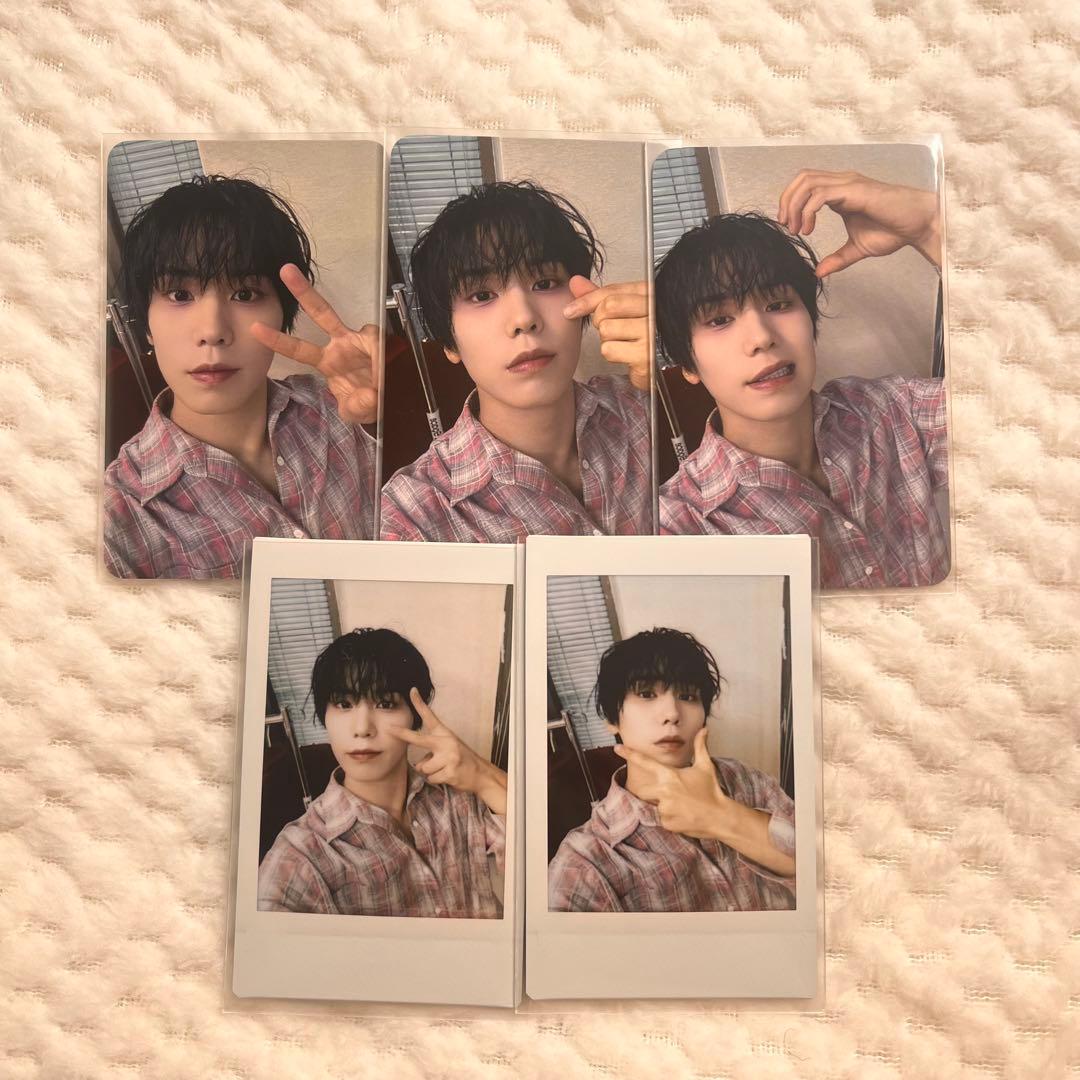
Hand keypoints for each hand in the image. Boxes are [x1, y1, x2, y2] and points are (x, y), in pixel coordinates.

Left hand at [250, 264, 380, 423]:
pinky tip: (385, 381)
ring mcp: (363, 343)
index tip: (255, 329)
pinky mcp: (385, 346)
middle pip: (321, 313)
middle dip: (304, 293)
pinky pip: (385, 349)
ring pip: (368, 331)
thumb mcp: (354, 412)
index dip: (278, 340)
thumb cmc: (366, 404)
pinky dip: (386, 366)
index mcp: (328, 361)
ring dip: (375, 351)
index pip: (299, 349)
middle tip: (285, 271)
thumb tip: (368, 396)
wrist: (390, 405)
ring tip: (378, 381)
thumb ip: (355, 408)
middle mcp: (342, 345)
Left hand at [386, 689, 507, 814]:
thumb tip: (419, 764)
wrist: (480, 774)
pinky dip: (436, 780)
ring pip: (423, 767)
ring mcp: (448, 757)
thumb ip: (432, 751)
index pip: (430, 716)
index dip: (419, 703)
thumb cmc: (461, 759)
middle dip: (403, 734)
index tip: (412, 691)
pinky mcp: (449, 771)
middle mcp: (446, 742)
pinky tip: (447, 776)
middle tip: (390, 729)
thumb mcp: (448, 748)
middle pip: (418, 739)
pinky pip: (431, 778)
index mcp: (444, 733)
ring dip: (430, 772)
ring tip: (443, 769)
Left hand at [563, 276, 650, 389]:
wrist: (664, 360)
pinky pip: (610, 350)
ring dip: (608, 340)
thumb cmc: (644, 333)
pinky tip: (626, 354)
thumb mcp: (625, 309)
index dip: (587, 300)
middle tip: (613, 329)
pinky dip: (613, 354)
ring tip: (624, 342)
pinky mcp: (646, 355)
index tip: (571, 310)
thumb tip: (576, 282)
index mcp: (649, 293)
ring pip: (607, 330)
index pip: (612, 291)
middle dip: (601, 321)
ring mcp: (652, 332)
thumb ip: (600, 296)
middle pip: (608, 307)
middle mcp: (654, 309)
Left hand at [613, 728, 725, 838]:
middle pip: (644, 790)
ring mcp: (664, 809)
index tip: (617, 748)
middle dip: (652, 792)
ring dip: (665, 805)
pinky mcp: (667, 824)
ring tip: (683, 806)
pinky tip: (684, 816)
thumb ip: (700, 747)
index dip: (630, 755)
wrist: (720, 817)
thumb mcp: (705, 766)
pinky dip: (670, 817)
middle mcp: (663, 792)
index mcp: (670, 776)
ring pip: (656, 805)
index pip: (646, 763)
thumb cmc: (712, 791)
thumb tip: (704, 729)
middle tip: (673, 794)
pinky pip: (662, 819)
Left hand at [777, 170, 940, 275]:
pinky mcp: (854, 190)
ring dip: (795, 205)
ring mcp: (848, 183)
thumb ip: (837, 258)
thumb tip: (818, 272)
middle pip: (802, 178)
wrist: (918, 225)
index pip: (806, 185)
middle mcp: (842, 182)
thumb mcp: (857, 249)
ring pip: (808, 182)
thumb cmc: (893, 231)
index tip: (789, 227)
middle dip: (787, 201)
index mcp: (839, 192)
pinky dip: (808, 211)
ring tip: (796, 229)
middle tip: (787, 227)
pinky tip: (809, 228)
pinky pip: (821, 194)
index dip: (791, 202)